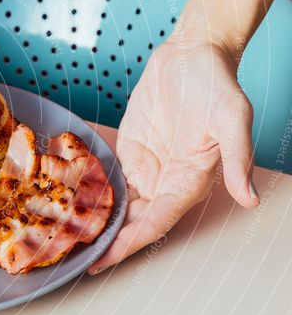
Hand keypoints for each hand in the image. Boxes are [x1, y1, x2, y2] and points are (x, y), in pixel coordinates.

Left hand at [89, 34, 258, 273]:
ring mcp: (146, 168)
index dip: (129, 244)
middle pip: (133, 222)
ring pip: (120, 206)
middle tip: (70, 257)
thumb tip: (249, 198)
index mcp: (189, 181)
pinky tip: (69, 206)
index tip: (102, 262)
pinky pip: (109, 180)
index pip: (156, 223)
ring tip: (64, 239)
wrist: (193, 53)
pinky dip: (92, 195)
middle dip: (106, 241)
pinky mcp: (129, 152)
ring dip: (97, 223)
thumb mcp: (231, 117)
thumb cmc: (217, 83)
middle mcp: (165, 181)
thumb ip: (237, 158)